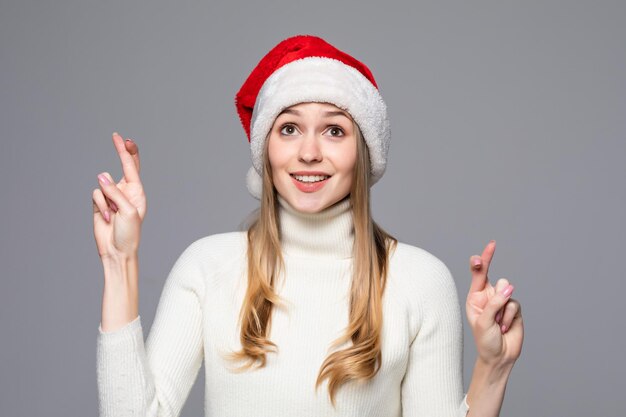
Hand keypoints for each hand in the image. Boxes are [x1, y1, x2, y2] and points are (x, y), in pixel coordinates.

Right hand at [92, 132, 145, 258]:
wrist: (116, 250)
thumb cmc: (128, 233)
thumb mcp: (127, 211)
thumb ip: (115, 192)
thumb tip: (101, 176)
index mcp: (137, 192)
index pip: (133, 167)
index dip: (128, 152)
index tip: (123, 139)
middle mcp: (125, 191)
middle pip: (122, 166)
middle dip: (120, 152)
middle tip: (117, 137)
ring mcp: (112, 196)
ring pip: (103, 183)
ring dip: (107, 199)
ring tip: (113, 214)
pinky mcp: (99, 203)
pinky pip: (95, 195)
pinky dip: (99, 206)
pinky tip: (105, 218)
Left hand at [466, 241, 523, 366]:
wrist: (499, 356)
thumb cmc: (485, 339)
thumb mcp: (483, 321)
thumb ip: (494, 303)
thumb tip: (509, 287)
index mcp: (475, 296)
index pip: (479, 272)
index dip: (485, 258)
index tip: (492, 245)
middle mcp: (489, 296)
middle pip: (497, 280)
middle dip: (498, 290)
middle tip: (496, 305)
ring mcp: (502, 301)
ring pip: (507, 292)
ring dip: (502, 310)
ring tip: (497, 324)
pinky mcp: (514, 309)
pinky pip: (514, 305)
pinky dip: (508, 317)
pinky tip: (505, 328)